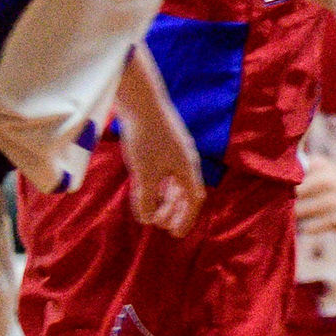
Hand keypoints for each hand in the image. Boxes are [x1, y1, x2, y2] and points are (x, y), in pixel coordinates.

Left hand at [115, 95, 202, 236]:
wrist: (141, 102)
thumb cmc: (146, 138)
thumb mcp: (145, 173)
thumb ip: (147, 198)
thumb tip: (147, 220)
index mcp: (188, 169)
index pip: (193, 200)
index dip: (186, 219)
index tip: (175, 234)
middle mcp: (186, 161)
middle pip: (186, 193)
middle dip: (176, 212)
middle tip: (162, 226)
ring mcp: (175, 151)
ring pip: (176, 182)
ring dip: (166, 199)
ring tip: (153, 209)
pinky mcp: (163, 144)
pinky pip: (167, 172)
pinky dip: (160, 185)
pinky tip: (147, 188)